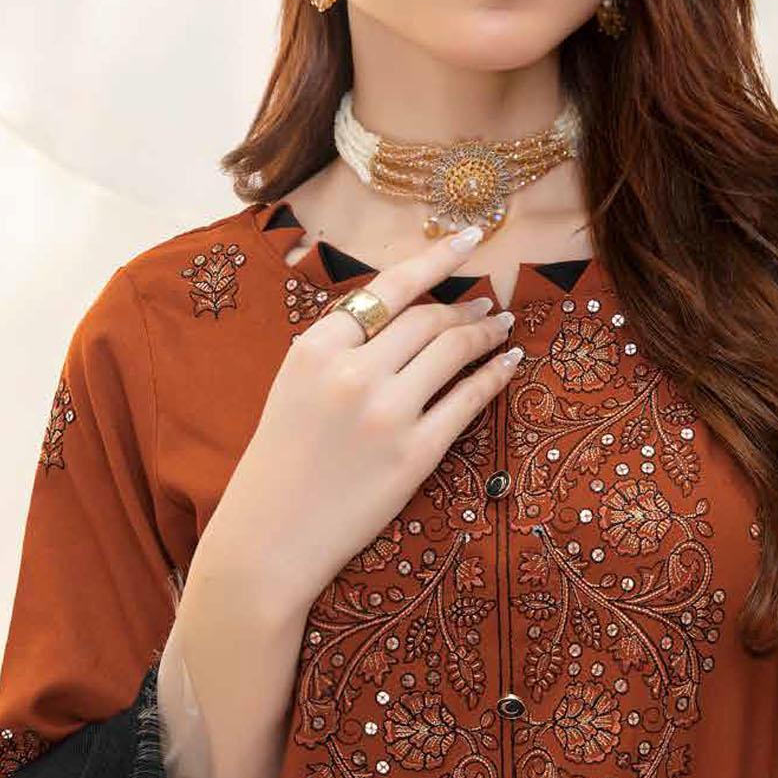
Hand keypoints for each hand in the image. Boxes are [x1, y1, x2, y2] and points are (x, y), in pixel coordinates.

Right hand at [189, 223, 520, 617]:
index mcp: (316, 348)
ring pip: (452, 350)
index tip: (468, 239)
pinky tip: (508, 363)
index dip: (436, 258)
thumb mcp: (294, 384)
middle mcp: (352, 372)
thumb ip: (339, 345)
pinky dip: (495, 375)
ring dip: (486, 334)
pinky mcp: (415, 454)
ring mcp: (386, 413)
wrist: (269, 539)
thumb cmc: (282, 461)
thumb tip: (403, 308)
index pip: (389, 287)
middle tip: (487, 306)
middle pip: (428, 318)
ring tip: (500, 327)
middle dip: (466, 306)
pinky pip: (469, 400)